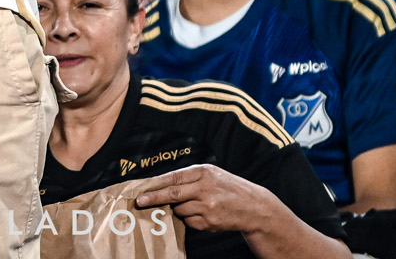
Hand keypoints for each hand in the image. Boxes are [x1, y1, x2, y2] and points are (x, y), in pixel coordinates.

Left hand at [136, 164, 275, 233]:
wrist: (254, 207)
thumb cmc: (228, 187)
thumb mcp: (211, 174)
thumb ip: (189, 177)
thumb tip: (162, 185)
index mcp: (203, 173)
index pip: (174, 178)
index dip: (156, 185)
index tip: (142, 190)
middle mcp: (205, 189)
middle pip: (173, 195)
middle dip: (154, 199)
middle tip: (140, 202)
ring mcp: (208, 207)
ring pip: (180, 210)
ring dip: (179, 209)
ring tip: (193, 204)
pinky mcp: (211, 222)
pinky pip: (190, 222)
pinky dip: (190, 218)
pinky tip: (202, 213)